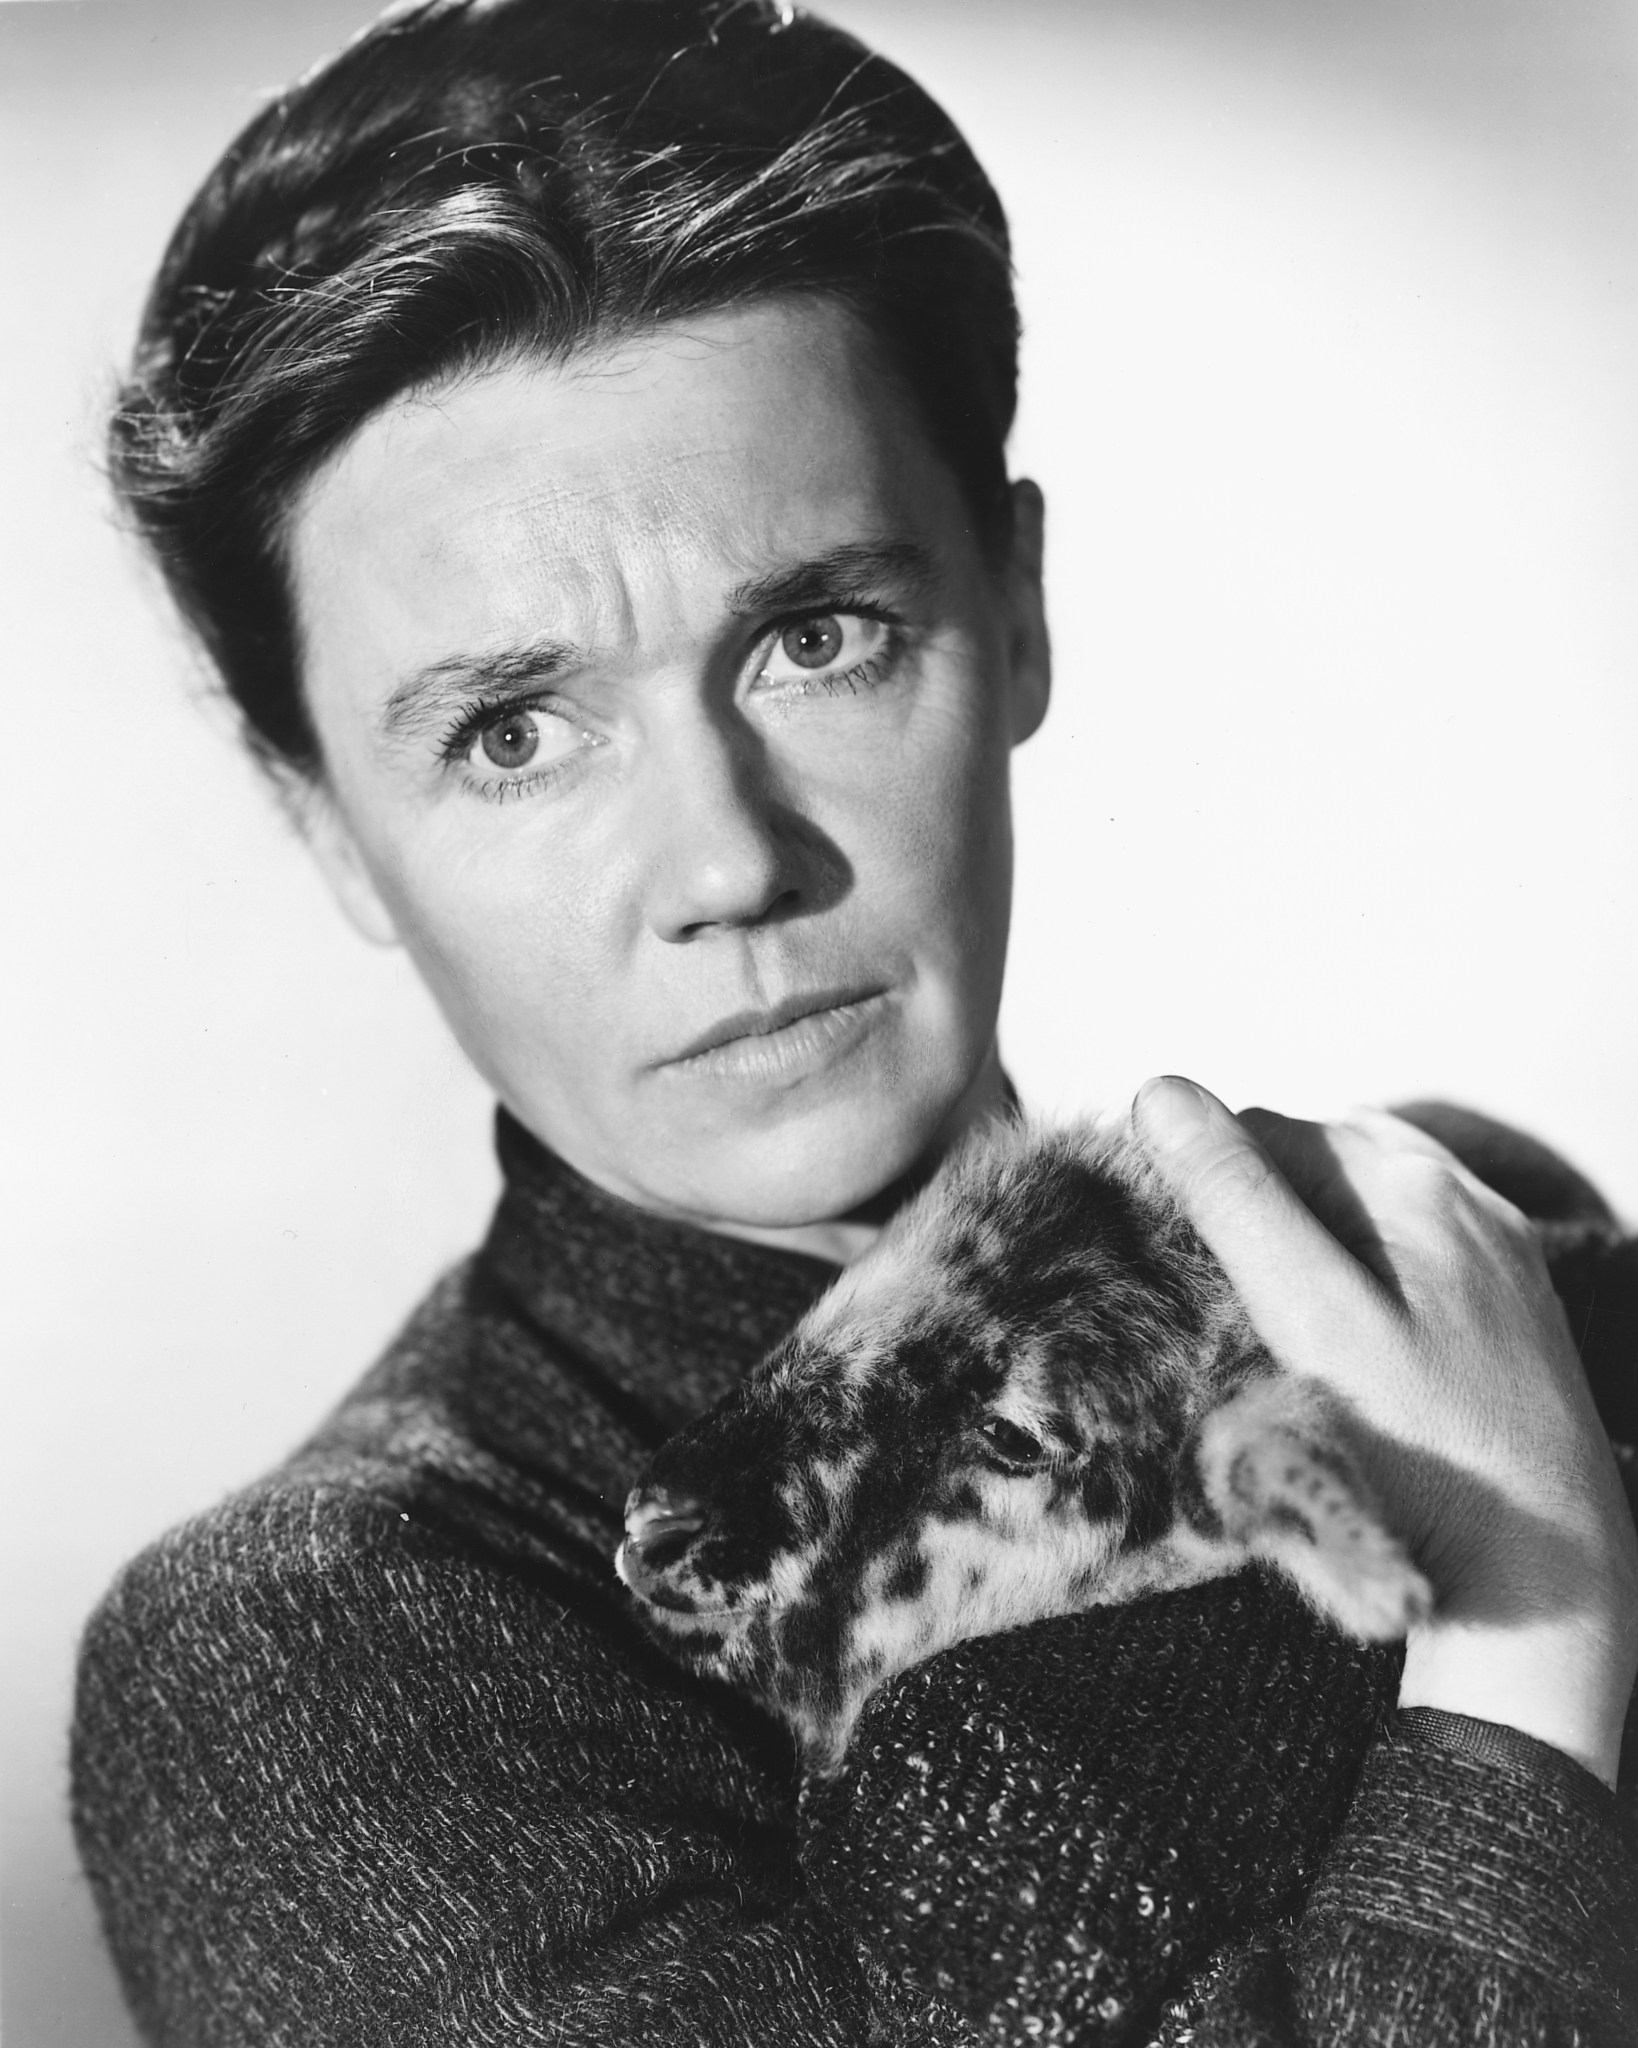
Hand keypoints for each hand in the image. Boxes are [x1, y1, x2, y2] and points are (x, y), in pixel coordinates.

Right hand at [1125, 1075, 1637, 1787]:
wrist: (1543, 1578)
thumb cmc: (1423, 1454)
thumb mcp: (1311, 1317)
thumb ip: (1236, 1199)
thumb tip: (1160, 1091)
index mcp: (1417, 1185)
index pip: (1265, 1129)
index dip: (1201, 1183)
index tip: (1165, 1259)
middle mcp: (1468, 1203)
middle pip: (1317, 1162)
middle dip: (1254, 1210)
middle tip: (1209, 1298)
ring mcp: (1494, 1259)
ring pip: (1360, 1212)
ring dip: (1300, 1245)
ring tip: (1263, 1322)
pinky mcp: (1503, 1316)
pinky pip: (1403, 1261)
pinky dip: (1351, 1282)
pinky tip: (1333, 1344)